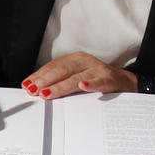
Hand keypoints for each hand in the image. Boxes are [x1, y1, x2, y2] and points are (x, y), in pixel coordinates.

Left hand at [21, 51, 135, 99]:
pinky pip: (99, 81)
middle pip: (61, 70)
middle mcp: (85, 61)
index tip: (26, 85)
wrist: (128, 84)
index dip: (39, 76)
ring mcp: (98, 69)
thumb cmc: (98, 83)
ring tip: (47, 93)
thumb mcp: (79, 80)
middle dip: (45, 81)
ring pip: (76, 77)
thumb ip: (62, 84)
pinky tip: (83, 86)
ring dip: (60, 86)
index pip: (53, 67)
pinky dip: (91, 84)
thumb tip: (38, 91)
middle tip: (33, 91)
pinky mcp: (110, 79)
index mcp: (75, 60)